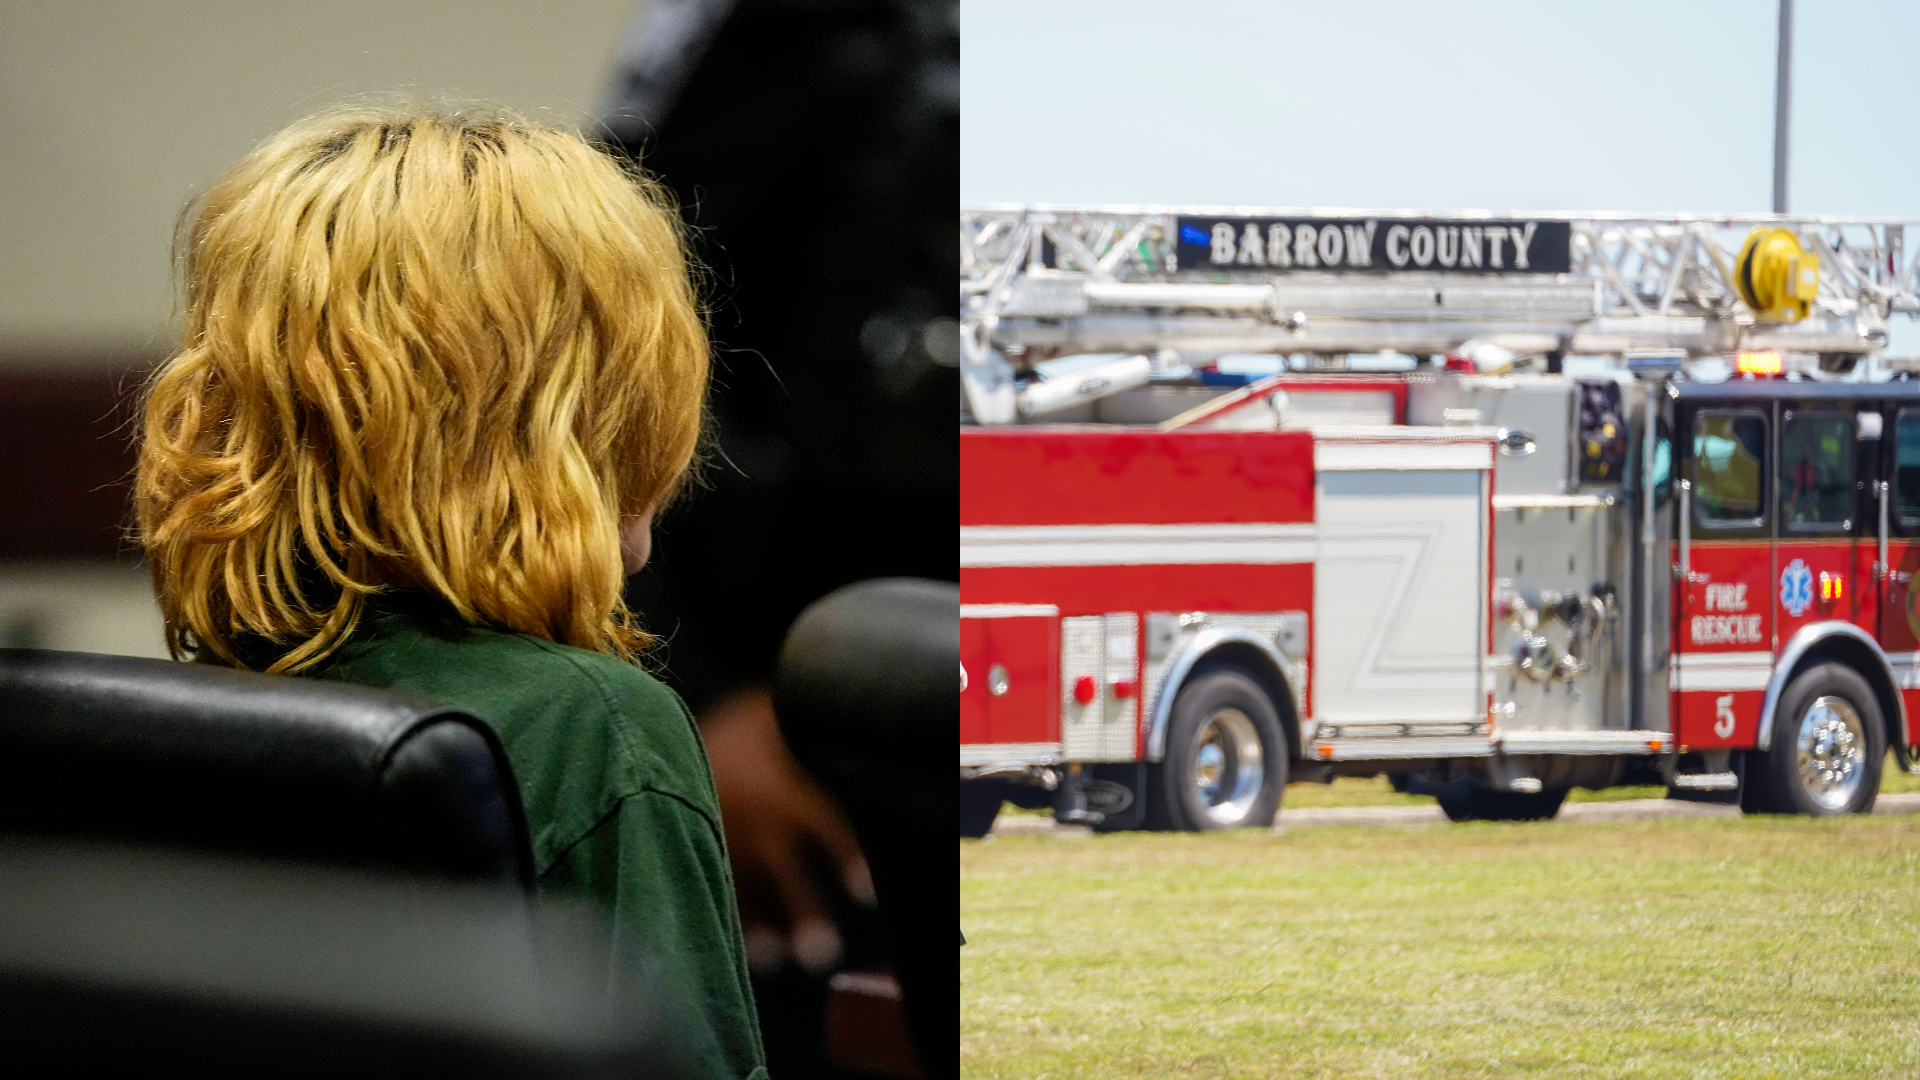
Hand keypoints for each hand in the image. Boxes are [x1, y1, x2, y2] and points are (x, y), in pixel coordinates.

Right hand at [700, 685, 873, 973]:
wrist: (665, 730)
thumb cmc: (740, 731)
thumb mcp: (774, 718)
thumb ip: (810, 734)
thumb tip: (858, 730)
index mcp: (782, 789)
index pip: (822, 824)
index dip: (843, 856)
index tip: (865, 894)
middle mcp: (753, 821)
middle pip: (783, 871)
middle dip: (802, 910)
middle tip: (823, 951)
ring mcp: (720, 840)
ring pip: (743, 890)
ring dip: (759, 928)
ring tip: (777, 959)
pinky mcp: (692, 849)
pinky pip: (709, 887)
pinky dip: (727, 917)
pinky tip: (744, 950)